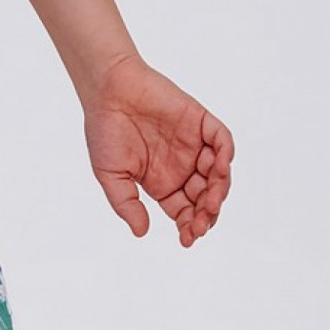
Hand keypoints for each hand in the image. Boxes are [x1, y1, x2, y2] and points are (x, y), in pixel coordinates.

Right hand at [83, 50, 232, 246]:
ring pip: (217, 173)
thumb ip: (126, 204)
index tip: (187, 239)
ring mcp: (193, 144)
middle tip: (202, 224)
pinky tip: (219, 166)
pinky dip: (225, 153)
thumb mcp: (111, 175)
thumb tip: (142, 232)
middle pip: (205, 197)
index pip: (185, 212)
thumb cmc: (105, 130)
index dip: (190, 227)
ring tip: (211, 202)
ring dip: (219, 189)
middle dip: (206, 214)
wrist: (108, 90)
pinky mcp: (199, 121)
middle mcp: (181, 166)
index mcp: (162, 183)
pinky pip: (221, 139)